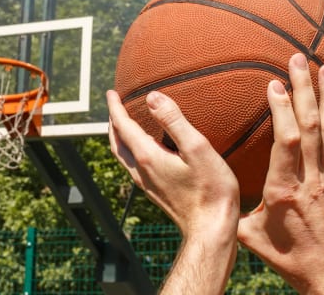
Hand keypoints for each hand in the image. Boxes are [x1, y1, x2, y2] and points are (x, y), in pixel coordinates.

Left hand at [107, 90, 238, 293]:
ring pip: (123, 156)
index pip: (122, 126)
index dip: (115, 107)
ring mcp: (148, 184)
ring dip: (120, 137)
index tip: (111, 92)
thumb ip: (174, 121)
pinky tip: (146, 150)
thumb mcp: (196, 148)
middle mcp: (142, 171)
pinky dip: (131, 150)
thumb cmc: (211, 190)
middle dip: (113, 122)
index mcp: (148, 157)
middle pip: (117, 143)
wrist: (212, 230)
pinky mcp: (157, 193)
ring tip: (124, 124)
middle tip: (115, 105)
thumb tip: (151, 97)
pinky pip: (134, 166)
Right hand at [237, 53, 323, 293]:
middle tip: (300, 60)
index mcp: (284, 189)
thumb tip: (208, 190)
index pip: (287, 143)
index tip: (275, 84)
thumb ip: (234, 211)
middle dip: (305, 90)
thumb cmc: (286, 257)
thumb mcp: (250, 236)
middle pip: (311, 127)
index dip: (283, 112)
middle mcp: (310, 179)